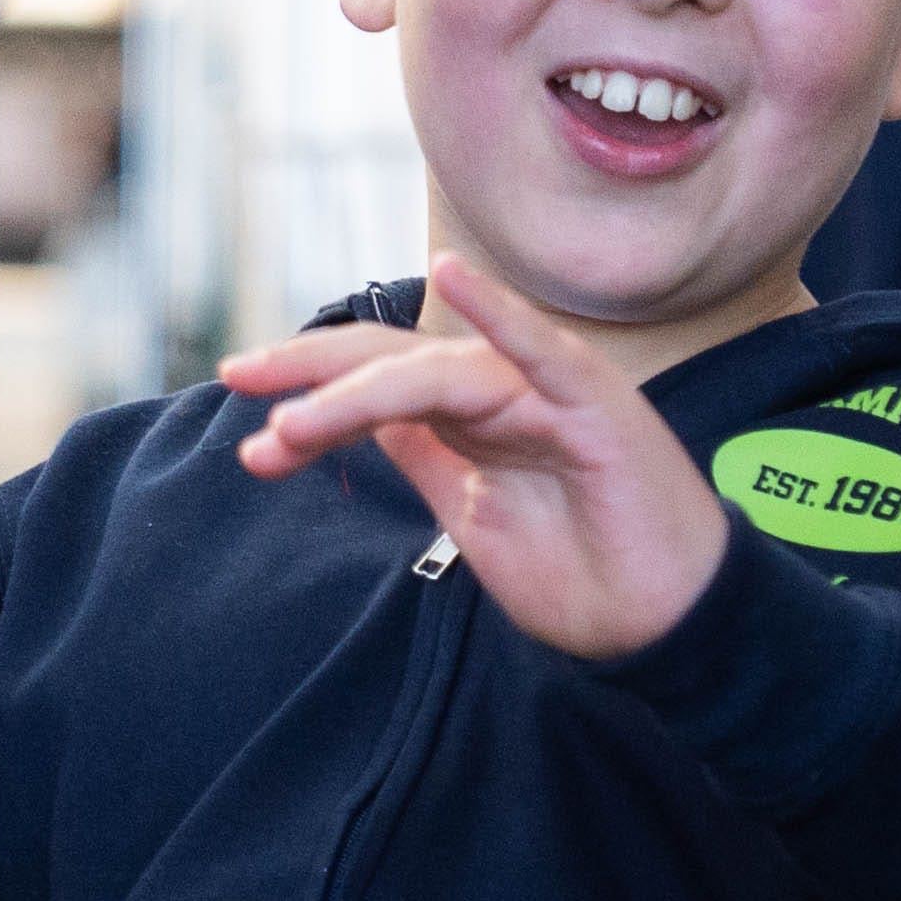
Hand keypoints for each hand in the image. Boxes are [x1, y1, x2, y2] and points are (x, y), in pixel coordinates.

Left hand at [219, 253, 727, 660]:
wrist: (665, 625)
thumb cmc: (584, 574)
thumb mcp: (473, 514)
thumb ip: (424, 458)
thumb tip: (354, 424)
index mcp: (472, 419)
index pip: (376, 383)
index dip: (309, 391)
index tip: (242, 420)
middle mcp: (504, 393)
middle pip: (392, 360)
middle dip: (308, 369)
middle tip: (235, 377)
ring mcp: (549, 395)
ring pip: (438, 371)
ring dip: (358, 391)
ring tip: (292, 422)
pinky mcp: (597, 411)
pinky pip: (544, 352)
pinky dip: (500, 311)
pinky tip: (454, 275)